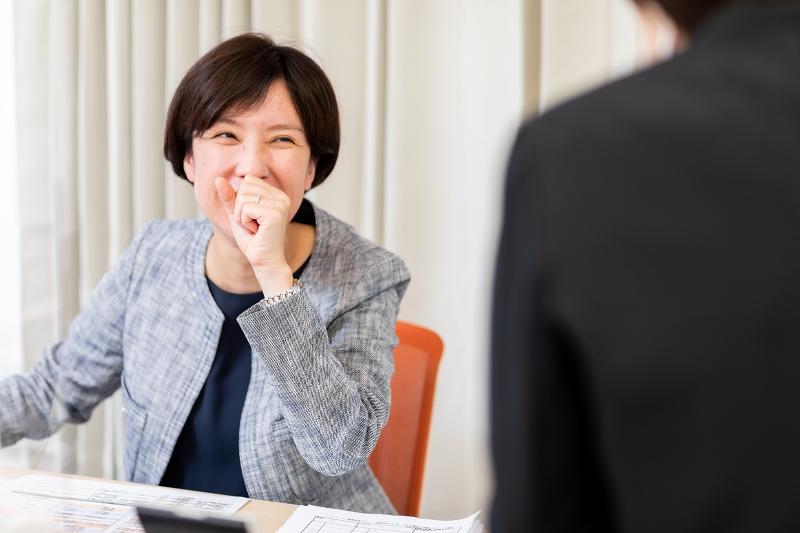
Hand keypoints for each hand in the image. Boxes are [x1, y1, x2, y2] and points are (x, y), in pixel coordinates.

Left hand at [215, 175, 293, 293]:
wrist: (264, 261)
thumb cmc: (253, 240)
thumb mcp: (237, 215)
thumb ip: (230, 197)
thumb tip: (218, 179)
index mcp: (276, 194)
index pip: (248, 181)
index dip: (242, 200)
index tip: (252, 217)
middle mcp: (281, 197)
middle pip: (245, 186)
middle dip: (240, 207)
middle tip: (252, 224)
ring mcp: (280, 205)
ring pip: (243, 198)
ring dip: (241, 216)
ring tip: (253, 228)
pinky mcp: (275, 214)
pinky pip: (246, 209)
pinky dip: (244, 222)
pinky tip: (255, 231)